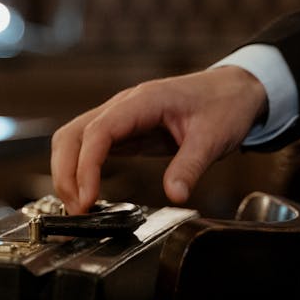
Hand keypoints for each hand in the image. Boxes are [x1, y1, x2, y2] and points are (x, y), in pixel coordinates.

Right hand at [51, 66, 267, 212]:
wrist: (233, 89)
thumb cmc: (223, 104)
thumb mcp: (213, 138)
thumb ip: (190, 166)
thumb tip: (174, 195)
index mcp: (142, 102)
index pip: (98, 132)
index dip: (85, 166)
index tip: (87, 197)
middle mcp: (122, 106)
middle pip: (72, 135)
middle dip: (66, 173)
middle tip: (76, 210)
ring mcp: (119, 117)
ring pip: (73, 139)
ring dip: (67, 172)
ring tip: (77, 206)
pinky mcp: (121, 130)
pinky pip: (87, 146)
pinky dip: (79, 169)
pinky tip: (87, 192)